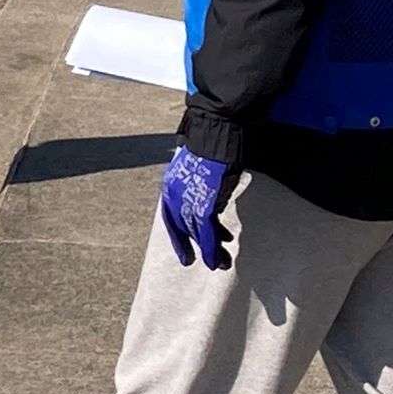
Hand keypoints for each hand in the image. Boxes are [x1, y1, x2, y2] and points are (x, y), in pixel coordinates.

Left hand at [158, 149, 239, 269]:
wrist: (217, 129)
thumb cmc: (212, 144)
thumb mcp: (200, 168)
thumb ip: (198, 185)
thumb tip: (208, 196)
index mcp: (171, 187)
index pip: (172, 220)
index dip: (180, 239)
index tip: (186, 254)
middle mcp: (175, 195)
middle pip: (185, 229)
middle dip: (197, 247)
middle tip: (208, 262)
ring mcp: (189, 199)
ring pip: (197, 234)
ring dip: (210, 251)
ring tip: (221, 263)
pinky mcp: (204, 202)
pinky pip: (207, 232)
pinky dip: (212, 247)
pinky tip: (219, 257)